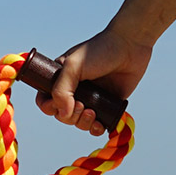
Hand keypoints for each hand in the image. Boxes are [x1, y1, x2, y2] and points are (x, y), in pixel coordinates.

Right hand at [35, 25, 152, 136]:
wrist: (130, 45)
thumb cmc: (99, 51)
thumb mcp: (73, 67)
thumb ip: (61, 90)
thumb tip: (62, 114)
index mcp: (60, 79)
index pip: (45, 100)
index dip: (49, 107)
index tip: (60, 103)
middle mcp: (73, 91)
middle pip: (61, 115)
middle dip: (70, 116)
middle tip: (83, 105)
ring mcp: (90, 99)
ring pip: (78, 122)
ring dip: (83, 123)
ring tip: (93, 112)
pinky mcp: (106, 105)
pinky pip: (96, 125)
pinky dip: (96, 129)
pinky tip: (100, 125)